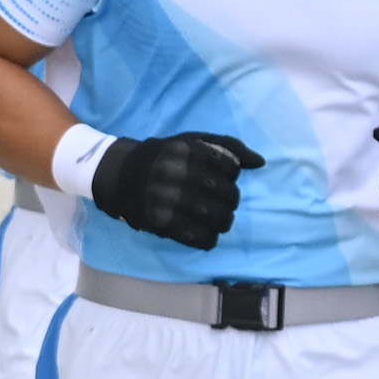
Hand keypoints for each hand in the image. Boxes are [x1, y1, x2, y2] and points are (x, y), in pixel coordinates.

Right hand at [86, 130, 260, 250]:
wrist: (119, 175)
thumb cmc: (164, 157)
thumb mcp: (192, 140)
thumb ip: (228, 145)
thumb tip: (260, 163)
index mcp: (187, 151)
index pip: (230, 167)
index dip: (230, 174)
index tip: (220, 175)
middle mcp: (178, 174)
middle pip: (228, 195)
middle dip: (230, 200)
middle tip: (221, 201)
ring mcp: (169, 201)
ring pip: (218, 219)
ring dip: (223, 221)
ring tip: (216, 218)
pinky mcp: (163, 224)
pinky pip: (201, 238)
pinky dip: (209, 238)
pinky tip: (205, 233)